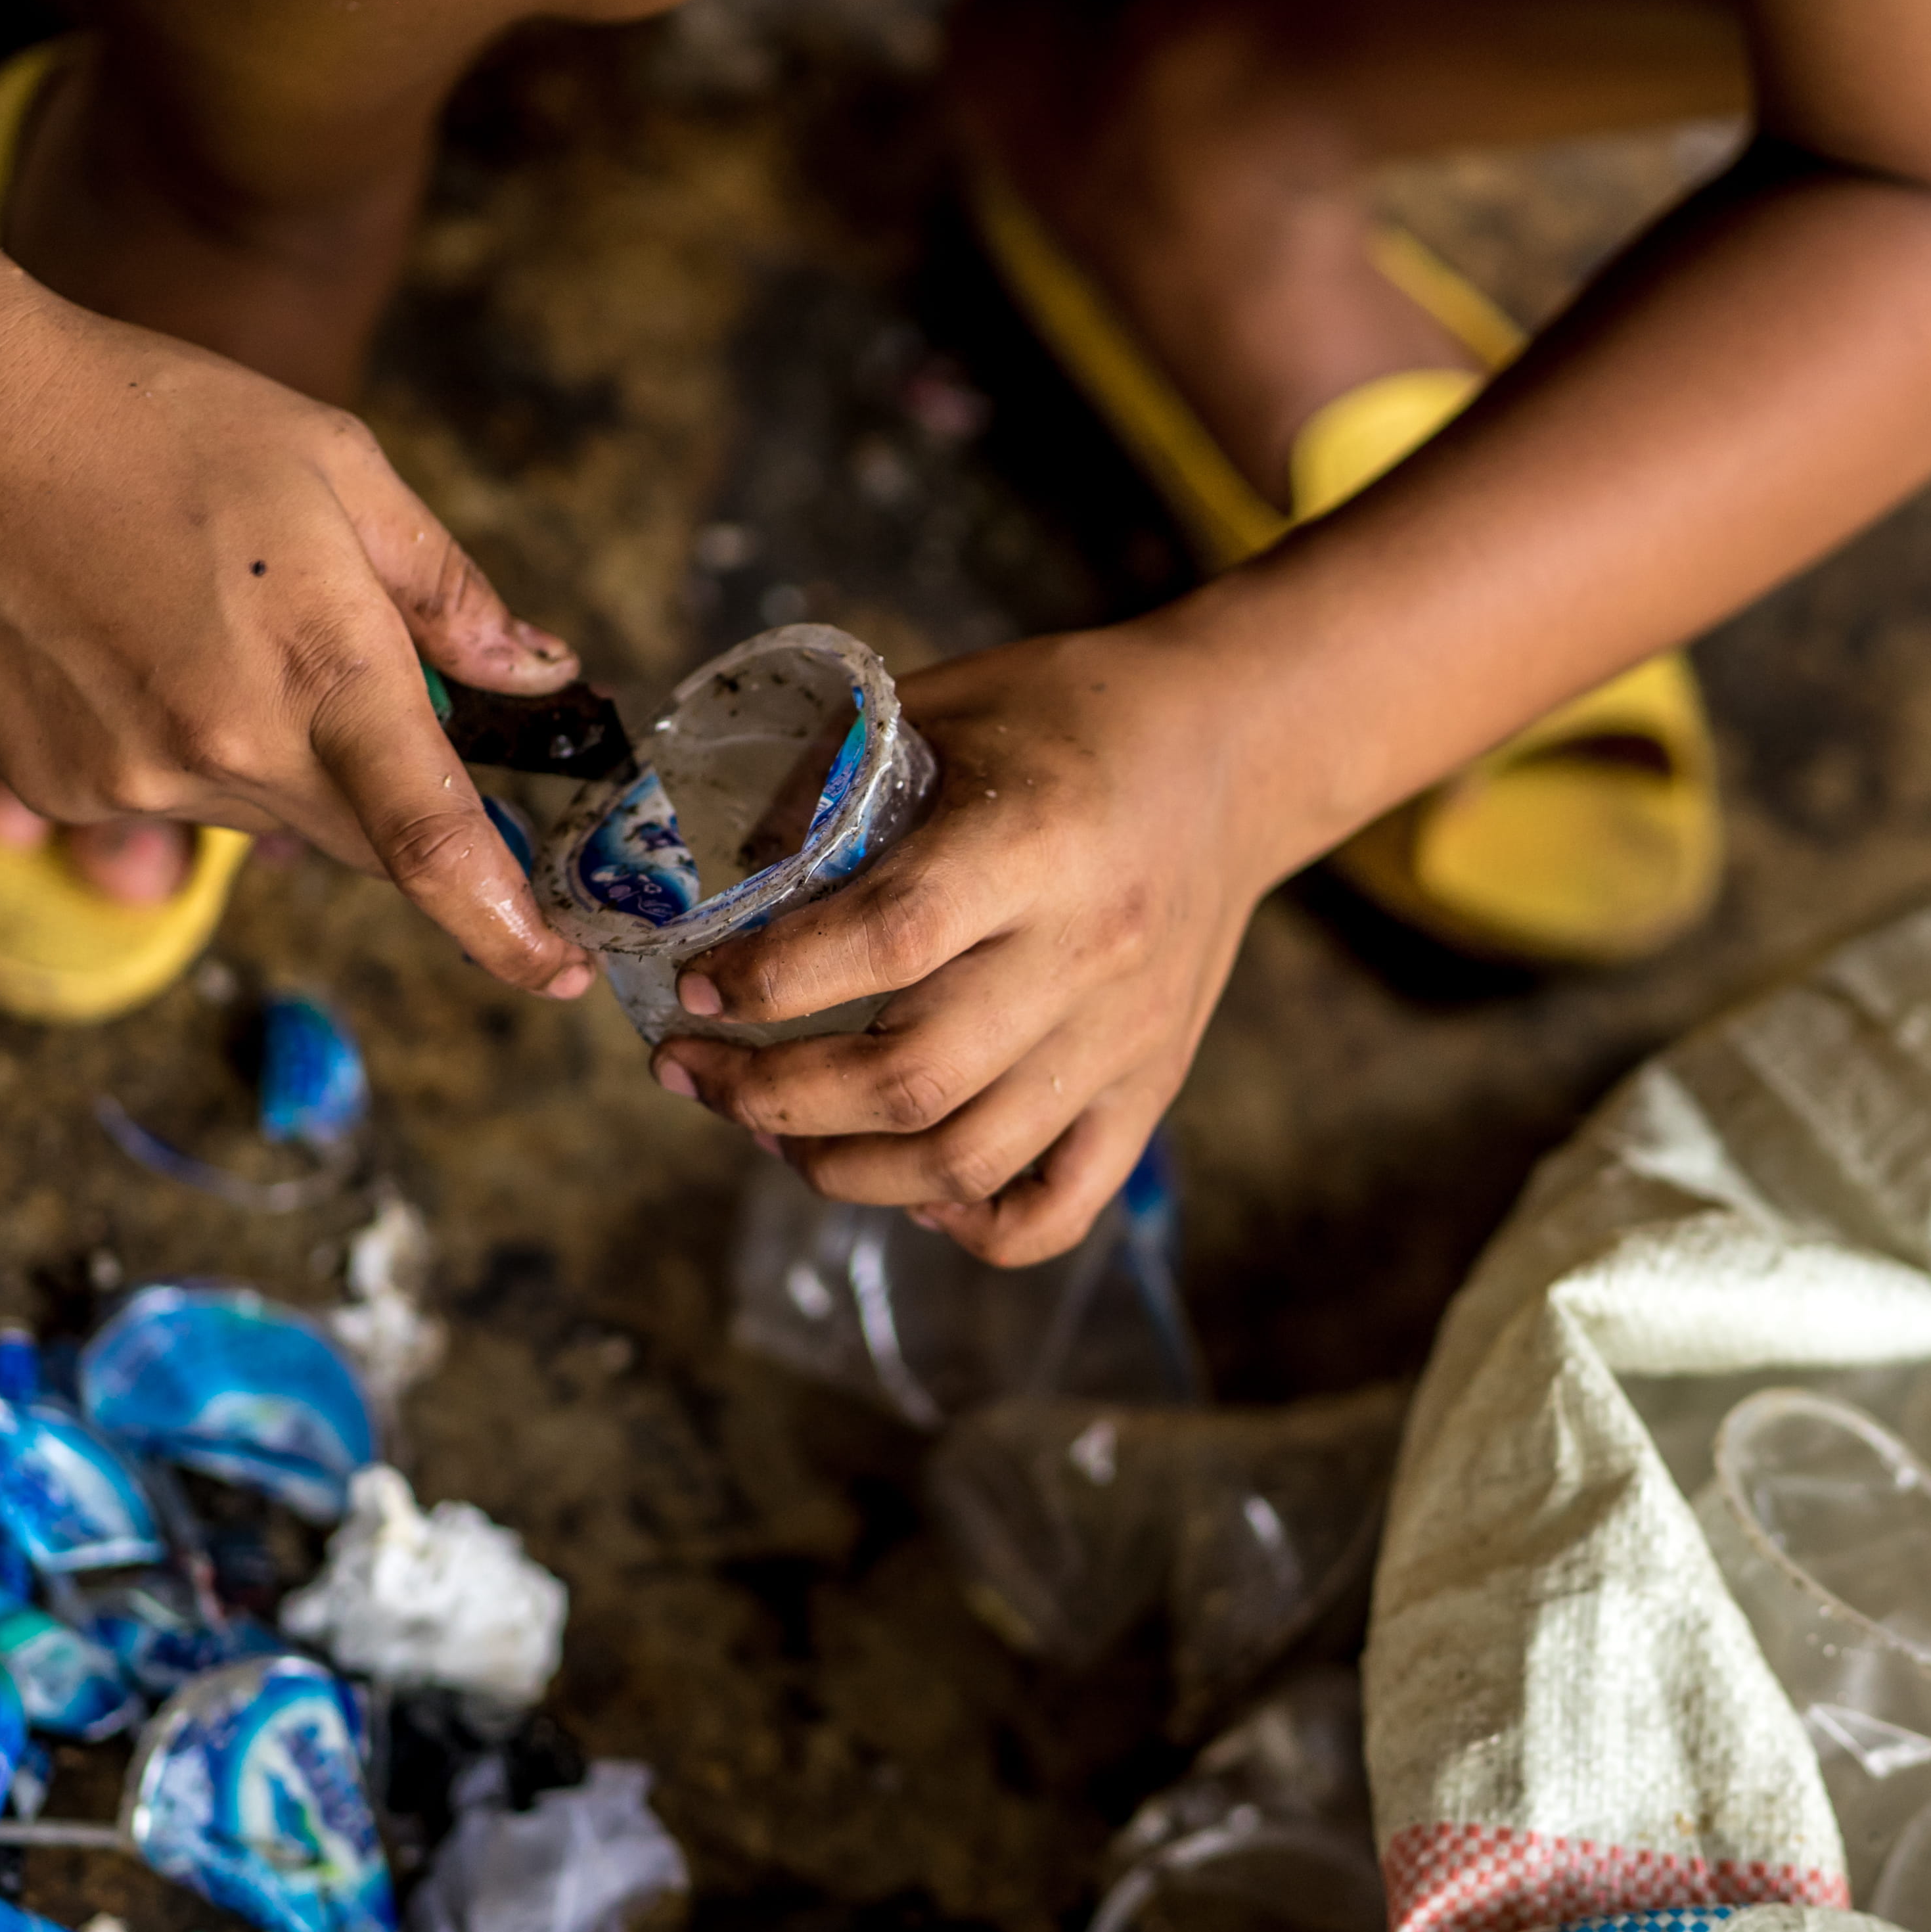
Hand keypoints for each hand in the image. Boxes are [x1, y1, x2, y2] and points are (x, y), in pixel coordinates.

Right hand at [0, 290, 591, 995]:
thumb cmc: (156, 421)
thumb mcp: (341, 469)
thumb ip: (447, 592)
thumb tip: (535, 673)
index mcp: (322, 672)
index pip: (434, 846)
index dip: (508, 927)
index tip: (561, 971)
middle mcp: (226, 752)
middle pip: (363, 840)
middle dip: (393, 795)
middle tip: (343, 676)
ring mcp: (133, 783)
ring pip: (266, 815)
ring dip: (276, 754)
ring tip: (211, 626)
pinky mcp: (59, 790)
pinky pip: (168, 801)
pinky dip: (183, 748)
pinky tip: (138, 650)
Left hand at [650, 623, 1306, 1264]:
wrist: (1237, 751)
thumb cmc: (1072, 717)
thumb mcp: (948, 708)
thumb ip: (831, 779)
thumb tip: (704, 869)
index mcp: (1038, 841)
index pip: (890, 941)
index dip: (773, 978)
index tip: (694, 984)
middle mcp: (1089, 952)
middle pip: (912, 1079)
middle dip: (770, 1095)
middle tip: (693, 1072)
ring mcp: (1124, 1037)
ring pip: (966, 1159)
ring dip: (841, 1169)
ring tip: (768, 1133)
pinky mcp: (1149, 1086)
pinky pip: (1061, 1204)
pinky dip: (973, 1223)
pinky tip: (913, 1191)